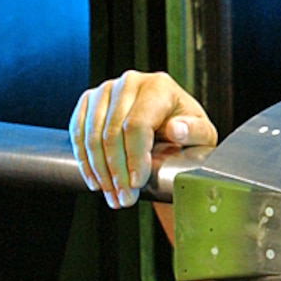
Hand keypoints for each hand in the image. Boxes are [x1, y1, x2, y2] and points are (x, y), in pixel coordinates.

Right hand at [69, 70, 216, 207]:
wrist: (170, 122)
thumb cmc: (188, 128)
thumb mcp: (202, 132)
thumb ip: (194, 131)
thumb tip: (176, 129)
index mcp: (159, 86)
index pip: (137, 125)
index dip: (134, 157)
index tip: (136, 183)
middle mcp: (130, 82)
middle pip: (112, 132)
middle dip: (116, 171)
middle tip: (124, 197)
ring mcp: (106, 90)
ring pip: (92, 135)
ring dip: (99, 171)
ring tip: (112, 194)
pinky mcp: (90, 100)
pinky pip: (78, 131)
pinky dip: (84, 160)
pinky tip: (95, 180)